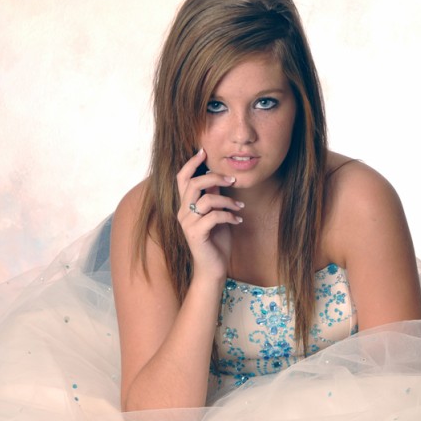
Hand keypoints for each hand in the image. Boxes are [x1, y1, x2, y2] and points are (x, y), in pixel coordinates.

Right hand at [176, 149, 243, 280]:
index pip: (181, 179)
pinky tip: (238, 220)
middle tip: (233, 179)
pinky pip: (214, 216)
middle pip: (193, 184)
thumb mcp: (217, 215)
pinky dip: (229, 215)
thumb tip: (217, 178)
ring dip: (227, 200)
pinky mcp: (196, 234)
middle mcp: (182, 213)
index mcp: (185, 206)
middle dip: (215, 177)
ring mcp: (187, 224)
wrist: (213, 269)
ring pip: (207, 200)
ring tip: (239, 207)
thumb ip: (214, 197)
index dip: (190, 163)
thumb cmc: (216, 242)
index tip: (203, 151)